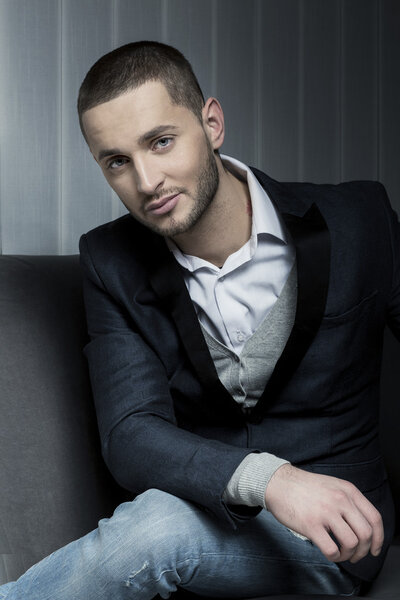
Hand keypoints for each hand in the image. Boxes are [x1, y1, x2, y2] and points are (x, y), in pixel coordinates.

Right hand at [264, 464, 383, 563]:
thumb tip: (363, 526)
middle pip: (366, 534)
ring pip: (352, 544)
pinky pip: (332, 550)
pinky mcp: (311, 525)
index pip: (374, 518)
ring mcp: (326, 512)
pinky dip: (335, 557)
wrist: (278, 482)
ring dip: (349, 555)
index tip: (374, 549)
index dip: (379, 538)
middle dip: (364, 550)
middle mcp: (340, 500)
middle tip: (355, 555)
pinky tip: (330, 552)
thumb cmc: (304, 487)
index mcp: (348, 490)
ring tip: (340, 553)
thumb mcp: (333, 485)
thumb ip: (349, 501)